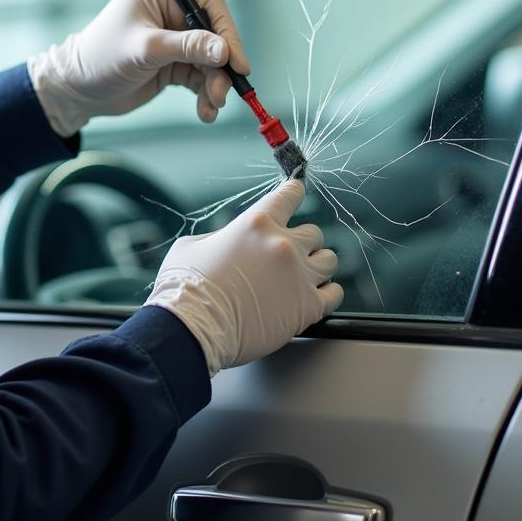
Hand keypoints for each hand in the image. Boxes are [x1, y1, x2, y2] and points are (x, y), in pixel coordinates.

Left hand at [27, 0, 249, 137]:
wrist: (76, 91)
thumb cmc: (99, 58)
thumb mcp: (145, 50)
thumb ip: (187, 47)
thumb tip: (224, 50)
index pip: (207, 6)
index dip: (227, 33)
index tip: (236, 61)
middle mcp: (167, 14)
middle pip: (212, 36)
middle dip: (220, 66)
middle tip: (224, 91)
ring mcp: (170, 40)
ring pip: (208, 61)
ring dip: (214, 84)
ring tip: (212, 105)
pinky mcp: (170, 64)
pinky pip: (198, 77)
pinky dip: (204, 94)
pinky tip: (205, 110)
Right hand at [144, 179, 342, 375]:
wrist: (193, 327)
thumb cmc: (186, 286)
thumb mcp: (193, 245)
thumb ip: (220, 237)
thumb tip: (228, 241)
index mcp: (257, 223)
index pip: (289, 195)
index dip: (294, 193)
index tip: (297, 193)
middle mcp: (282, 244)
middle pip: (314, 233)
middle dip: (303, 243)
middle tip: (288, 256)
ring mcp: (299, 275)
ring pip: (329, 261)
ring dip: (317, 267)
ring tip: (303, 277)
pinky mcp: (308, 307)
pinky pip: (334, 294)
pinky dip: (327, 294)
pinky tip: (315, 297)